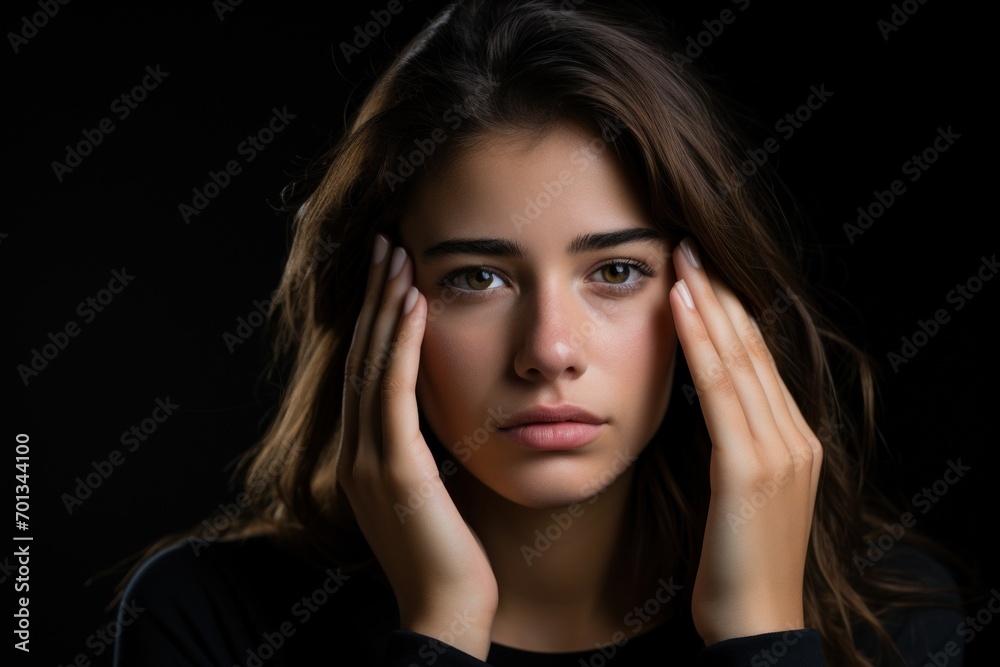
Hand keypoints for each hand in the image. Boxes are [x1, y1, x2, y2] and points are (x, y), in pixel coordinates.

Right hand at [335, 234, 497, 657]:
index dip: (375, 319)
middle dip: (373, 297)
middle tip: (387, 245)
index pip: (365, 371)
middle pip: (360, 356)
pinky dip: (399, 344)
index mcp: (365, 455)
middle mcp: (356, 451)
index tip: (392, 274)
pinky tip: (412, 303)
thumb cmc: (453, 555)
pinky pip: (391, 392)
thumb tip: (446, 412)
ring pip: (370, 364)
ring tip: (398, 256)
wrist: (448, 613)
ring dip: (384, 306)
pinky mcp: (393, 470)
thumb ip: (428, 450)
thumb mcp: (435, 490)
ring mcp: (368, 459)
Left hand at [670, 237, 821, 644]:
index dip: (728, 312)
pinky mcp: (751, 467)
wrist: (755, 625)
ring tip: (681, 257)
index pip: (758, 360)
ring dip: (706, 302)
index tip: (700, 273)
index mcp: (794, 441)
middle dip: (718, 292)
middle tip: (689, 245)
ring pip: (738, 357)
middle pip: (752, 347)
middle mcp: (795, 436)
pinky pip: (720, 390)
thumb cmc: (735, 565)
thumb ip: (730, 447)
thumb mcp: (737, 495)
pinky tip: (678, 306)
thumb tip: (702, 408)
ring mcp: (779, 449)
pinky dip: (698, 343)